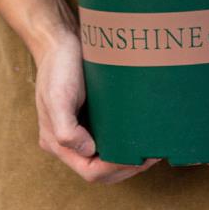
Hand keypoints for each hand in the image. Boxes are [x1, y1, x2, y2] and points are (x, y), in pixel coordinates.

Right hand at [34, 28, 159, 183]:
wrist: (60, 39)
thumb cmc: (57, 65)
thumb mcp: (57, 97)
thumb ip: (66, 130)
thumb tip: (89, 151)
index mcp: (56, 141)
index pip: (89, 170)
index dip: (114, 168)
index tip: (137, 156)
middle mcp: (69, 139)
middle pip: (100, 169)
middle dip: (127, 166)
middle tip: (152, 154)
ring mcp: (81, 127)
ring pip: (107, 155)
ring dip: (129, 156)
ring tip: (151, 147)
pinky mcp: (92, 114)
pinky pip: (110, 136)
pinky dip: (126, 139)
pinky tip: (142, 131)